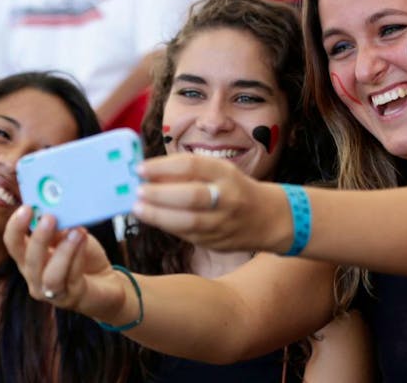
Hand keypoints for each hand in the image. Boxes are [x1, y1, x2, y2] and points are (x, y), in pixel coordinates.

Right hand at [3, 207, 128, 322]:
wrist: (106, 283)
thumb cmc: (83, 257)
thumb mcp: (68, 238)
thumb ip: (58, 229)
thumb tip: (53, 211)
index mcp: (29, 258)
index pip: (13, 243)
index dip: (16, 227)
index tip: (26, 208)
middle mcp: (34, 277)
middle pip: (28, 260)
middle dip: (39, 238)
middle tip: (50, 218)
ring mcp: (51, 292)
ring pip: (50, 275)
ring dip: (63, 250)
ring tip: (76, 231)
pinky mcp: (71, 298)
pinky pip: (72, 278)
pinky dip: (77, 258)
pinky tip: (84, 242)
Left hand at [134, 154, 292, 252]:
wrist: (268, 218)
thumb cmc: (234, 189)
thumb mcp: (219, 172)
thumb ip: (189, 172)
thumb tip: (149, 173)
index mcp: (226, 174)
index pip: (192, 166)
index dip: (163, 166)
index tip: (140, 168)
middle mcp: (227, 198)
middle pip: (191, 196)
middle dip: (160, 194)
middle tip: (138, 191)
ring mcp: (223, 223)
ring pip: (188, 221)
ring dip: (159, 215)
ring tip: (138, 208)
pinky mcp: (217, 242)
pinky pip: (188, 235)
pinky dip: (168, 227)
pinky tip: (154, 219)